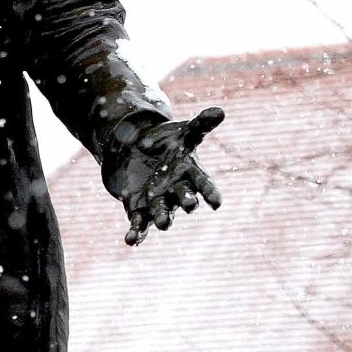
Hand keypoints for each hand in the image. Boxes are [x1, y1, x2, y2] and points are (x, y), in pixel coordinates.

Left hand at [108, 105, 224, 245]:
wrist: (138, 152)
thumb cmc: (166, 143)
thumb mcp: (183, 132)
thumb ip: (200, 125)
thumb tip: (221, 111)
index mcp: (189, 174)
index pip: (203, 184)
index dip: (210, 192)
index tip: (217, 202)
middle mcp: (176, 192)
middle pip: (183, 198)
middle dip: (186, 202)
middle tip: (191, 206)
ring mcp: (158, 202)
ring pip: (162, 213)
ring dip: (163, 218)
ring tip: (164, 224)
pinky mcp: (139, 209)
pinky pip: (139, 224)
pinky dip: (136, 233)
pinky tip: (130, 241)